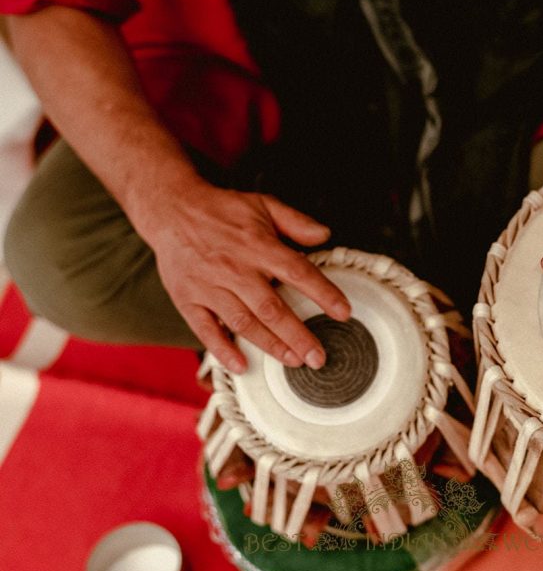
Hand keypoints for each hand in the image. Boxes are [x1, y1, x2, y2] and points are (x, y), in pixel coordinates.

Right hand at [139, 181, 350, 373]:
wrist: (171, 209)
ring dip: (270, 345)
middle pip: (272, 308)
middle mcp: (235, 269)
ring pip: (244, 323)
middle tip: (319, 357)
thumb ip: (295, 221)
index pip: (298, 272)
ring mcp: (209, 286)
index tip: (344, 313)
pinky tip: (242, 366)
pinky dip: (223, 350)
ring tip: (294, 361)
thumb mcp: (262, 204)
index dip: (323, 293)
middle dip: (299, 335)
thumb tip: (325, 235)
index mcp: (258, 246)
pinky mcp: (188, 299)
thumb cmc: (222, 210)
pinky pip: (205, 330)